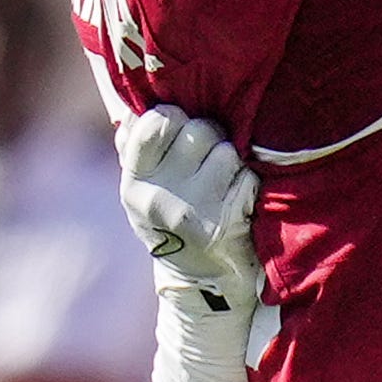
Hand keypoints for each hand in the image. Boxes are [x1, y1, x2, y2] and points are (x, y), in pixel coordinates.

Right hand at [116, 106, 260, 302]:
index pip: (155, 122)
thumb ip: (135, 144)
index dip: (173, 116)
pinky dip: (247, 183)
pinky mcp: (225, 224)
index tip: (177, 126)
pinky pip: (248, 177)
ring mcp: (193, 211)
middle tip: (204, 156)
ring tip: (219, 180)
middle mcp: (158, 197)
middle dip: (208, 136)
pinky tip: (235, 199)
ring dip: (230, 160)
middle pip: (199, 130)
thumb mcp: (141, 186)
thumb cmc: (170, 215)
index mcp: (134, 182)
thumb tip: (133, 103)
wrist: (199, 278)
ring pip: (227, 152)